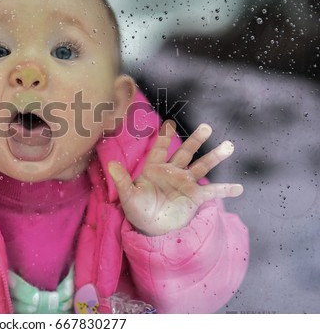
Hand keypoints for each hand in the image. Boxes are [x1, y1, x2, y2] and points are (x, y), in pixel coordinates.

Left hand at [108, 121, 242, 235]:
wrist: (151, 228)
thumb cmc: (137, 210)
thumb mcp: (127, 195)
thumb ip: (121, 180)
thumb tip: (112, 165)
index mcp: (154, 169)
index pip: (161, 149)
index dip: (165, 137)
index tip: (170, 124)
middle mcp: (172, 172)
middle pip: (186, 152)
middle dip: (195, 140)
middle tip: (207, 127)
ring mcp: (185, 184)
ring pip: (201, 166)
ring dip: (215, 157)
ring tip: (229, 146)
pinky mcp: (194, 197)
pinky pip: (212, 192)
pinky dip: (225, 190)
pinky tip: (239, 188)